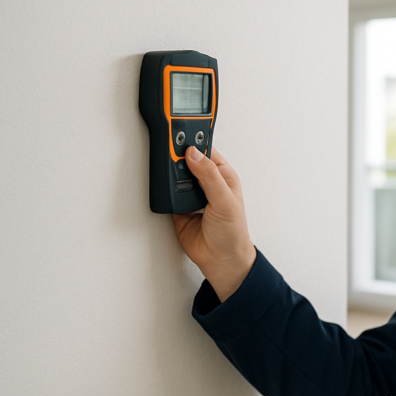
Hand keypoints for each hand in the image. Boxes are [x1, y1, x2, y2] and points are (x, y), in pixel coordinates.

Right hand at [172, 147, 256, 301]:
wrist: (220, 260)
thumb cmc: (233, 232)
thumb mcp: (225, 201)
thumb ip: (209, 176)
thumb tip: (194, 155)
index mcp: (223, 175)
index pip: (206, 151)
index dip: (194, 143)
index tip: (180, 135)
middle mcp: (207, 182)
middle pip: (186, 161)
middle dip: (177, 157)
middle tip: (169, 154)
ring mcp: (191, 195)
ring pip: (175, 176)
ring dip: (170, 174)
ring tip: (167, 172)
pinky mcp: (178, 207)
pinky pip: (167, 193)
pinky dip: (163, 190)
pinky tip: (163, 188)